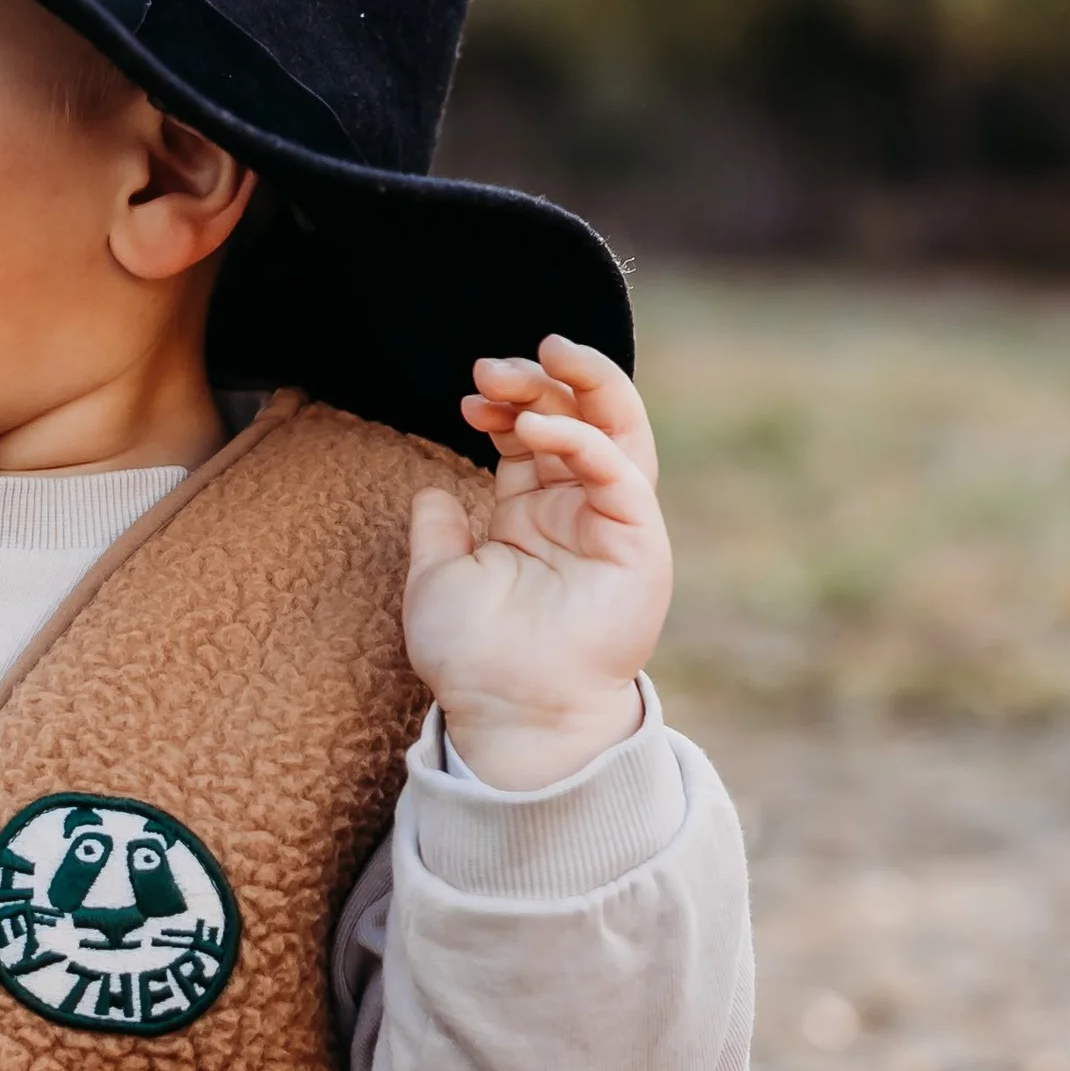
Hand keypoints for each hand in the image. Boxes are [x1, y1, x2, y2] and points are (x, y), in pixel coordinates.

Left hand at [402, 335, 669, 788]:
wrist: (508, 715)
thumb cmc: (474, 658)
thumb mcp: (440, 577)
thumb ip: (438, 531)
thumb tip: (430, 491)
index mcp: (536, 514)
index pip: (534, 433)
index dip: (505, 404)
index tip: (466, 396)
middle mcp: (580, 511)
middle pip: (580, 418)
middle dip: (542, 379)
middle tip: (495, 365)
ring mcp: (614, 525)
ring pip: (618, 430)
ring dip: (584, 385)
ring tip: (545, 356)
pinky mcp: (638, 545)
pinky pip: (619, 474)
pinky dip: (581, 440)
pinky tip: (536, 426)